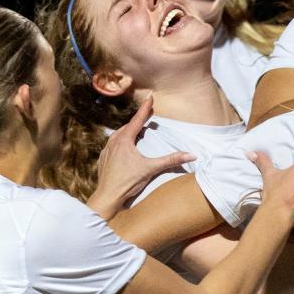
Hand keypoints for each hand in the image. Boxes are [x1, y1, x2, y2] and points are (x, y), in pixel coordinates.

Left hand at [89, 95, 195, 219]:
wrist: (107, 196)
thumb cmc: (128, 182)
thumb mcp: (151, 169)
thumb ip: (170, 160)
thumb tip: (191, 155)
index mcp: (124, 141)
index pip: (137, 119)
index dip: (145, 108)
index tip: (150, 96)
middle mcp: (114, 142)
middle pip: (128, 126)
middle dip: (138, 119)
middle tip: (147, 113)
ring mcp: (106, 150)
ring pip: (118, 134)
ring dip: (128, 130)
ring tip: (136, 129)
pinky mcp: (103, 158)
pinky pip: (112, 144)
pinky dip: (120, 141)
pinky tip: (123, 146)